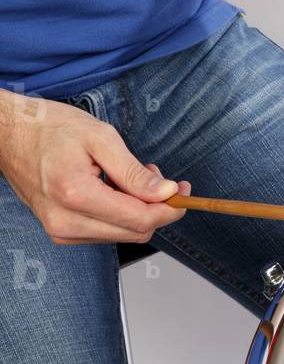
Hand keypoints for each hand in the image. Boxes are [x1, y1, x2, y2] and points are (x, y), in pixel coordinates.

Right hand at [0, 91, 189, 244]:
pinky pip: (107, 232)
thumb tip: (167, 193)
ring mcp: (60, 231)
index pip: (140, 219)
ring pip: (124, 235)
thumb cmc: (51, 129)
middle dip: (157, 208)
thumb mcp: (101, 138)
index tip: (184, 190)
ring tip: (131, 177)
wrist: (9, 134)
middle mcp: (65, 223)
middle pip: (135, 232)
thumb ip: (135, 172)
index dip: (170, 208)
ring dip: (139, 210)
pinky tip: (115, 189)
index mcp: (76, 196)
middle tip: (157, 176)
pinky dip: (121, 213)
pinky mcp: (61, 233)